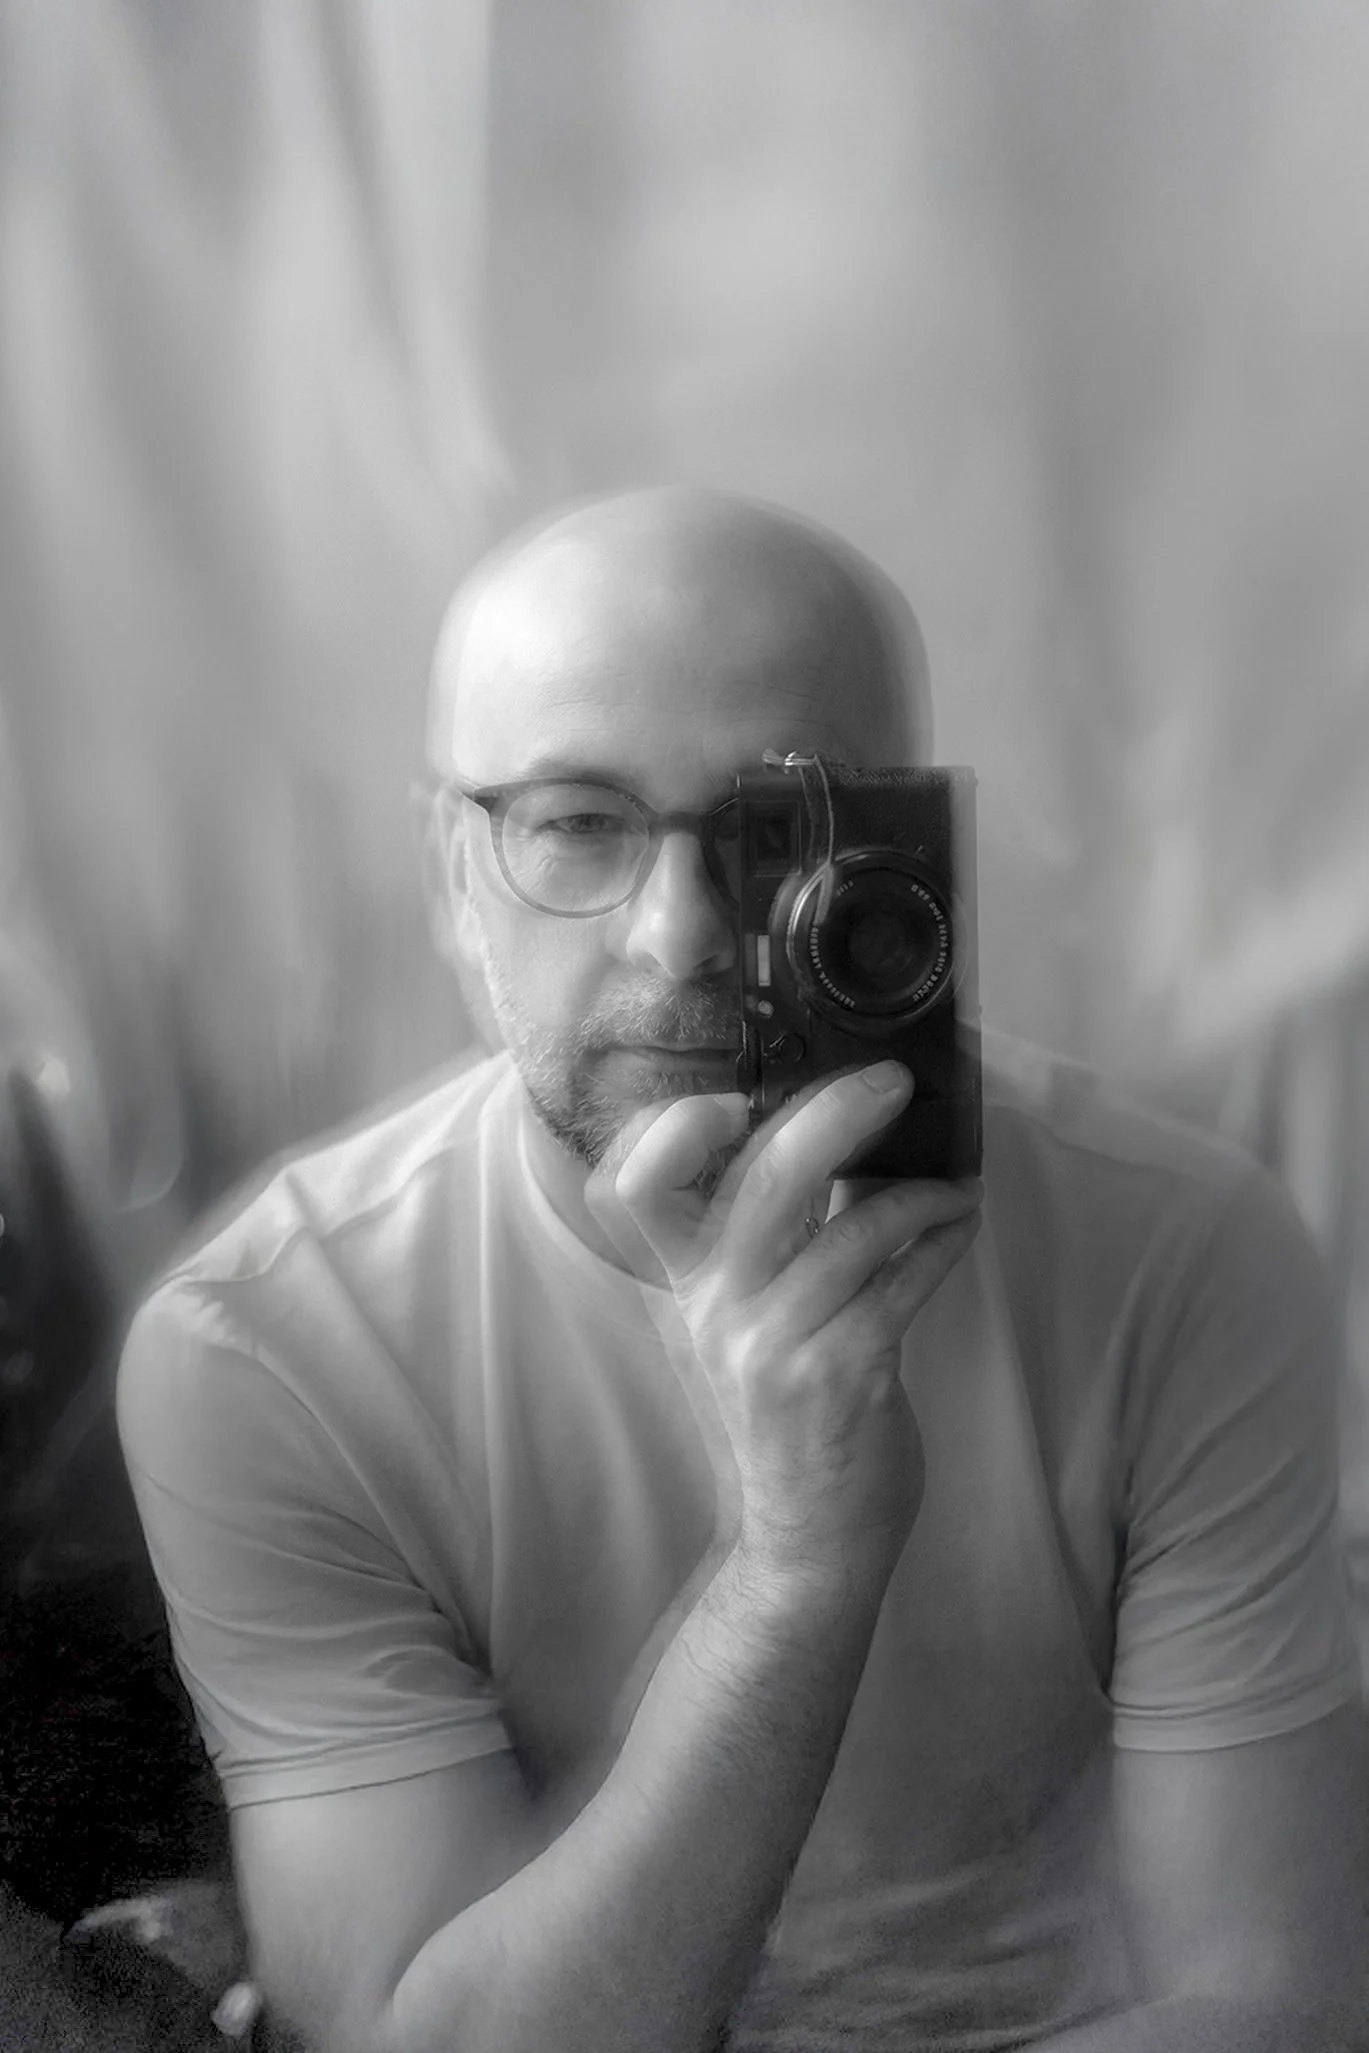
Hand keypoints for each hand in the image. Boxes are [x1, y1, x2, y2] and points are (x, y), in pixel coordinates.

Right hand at [586, 1064, 980, 1584]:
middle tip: (892, 1082)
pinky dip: (941, 1239)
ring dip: (920, 1192)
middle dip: (837, 1112)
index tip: (731, 1099)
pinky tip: (959, 1225)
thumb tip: (843, 1128)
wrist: (807, 1537)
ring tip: (952, 1186)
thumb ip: (779, 1235)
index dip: (670, 1131)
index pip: (634, 1189)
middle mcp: (719, 1308)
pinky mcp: (842, 1375)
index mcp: (688, 1286)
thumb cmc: (788, 1414)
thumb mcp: (754, 1320)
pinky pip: (904, 1279)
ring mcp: (776, 1344)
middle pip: (764, 1176)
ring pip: (855, 1226)